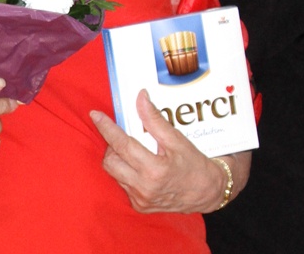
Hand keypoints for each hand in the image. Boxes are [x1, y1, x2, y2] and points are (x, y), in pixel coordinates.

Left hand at [90, 89, 228, 212]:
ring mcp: (141, 200)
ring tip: (132, 152)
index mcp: (155, 170)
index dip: (106, 128)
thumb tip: (140, 97)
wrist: (208, 193)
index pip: (122, 145)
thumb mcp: (177, 140)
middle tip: (124, 138)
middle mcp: (144, 188)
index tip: (95, 114)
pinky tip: (138, 167)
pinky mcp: (139, 206)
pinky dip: (124, 172)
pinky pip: (121, 184)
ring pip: (113, 173)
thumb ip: (155, 119)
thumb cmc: (194, 164)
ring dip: (117, 159)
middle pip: (110, 161)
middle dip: (112, 146)